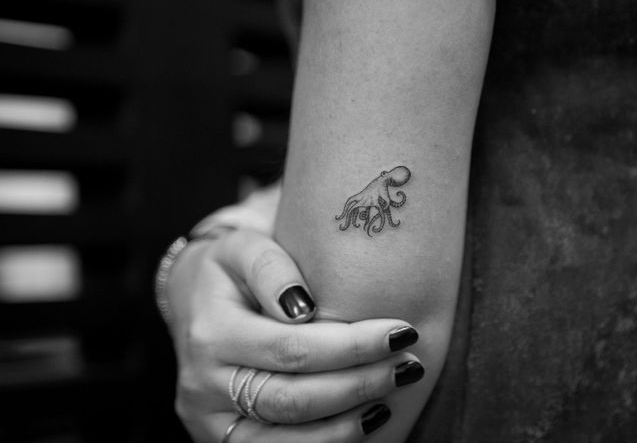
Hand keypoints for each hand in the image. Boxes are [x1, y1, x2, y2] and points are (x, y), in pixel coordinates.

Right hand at [165, 221, 422, 441]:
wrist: (194, 302)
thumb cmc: (231, 271)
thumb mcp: (243, 247)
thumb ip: (270, 268)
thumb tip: (305, 307)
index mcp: (210, 333)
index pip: (291, 348)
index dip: (352, 346)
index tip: (401, 332)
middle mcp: (203, 385)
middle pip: (293, 399)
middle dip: (359, 386)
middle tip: (408, 367)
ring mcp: (209, 421)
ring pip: (286, 440)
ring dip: (348, 424)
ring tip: (392, 396)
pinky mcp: (222, 440)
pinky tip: (363, 422)